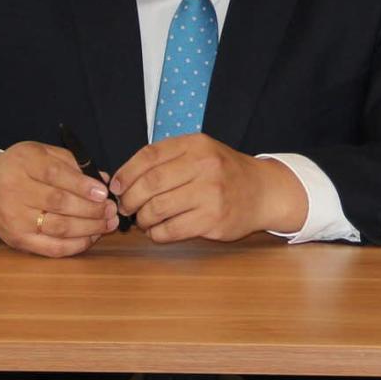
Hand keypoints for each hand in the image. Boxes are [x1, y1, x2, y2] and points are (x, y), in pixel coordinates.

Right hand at [0, 141, 118, 256]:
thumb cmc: (20, 168)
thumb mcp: (41, 153)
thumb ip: (72, 163)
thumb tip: (103, 179)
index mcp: (23, 164)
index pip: (55, 175)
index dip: (82, 185)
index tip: (103, 192)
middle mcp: (15, 192)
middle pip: (59, 203)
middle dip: (91, 209)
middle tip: (112, 209)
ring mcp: (15, 220)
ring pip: (58, 228)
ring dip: (89, 228)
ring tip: (108, 223)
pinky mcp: (18, 241)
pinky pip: (51, 248)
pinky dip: (75, 245)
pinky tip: (92, 237)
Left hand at [111, 134, 306, 243]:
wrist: (264, 191)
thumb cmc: (225, 173)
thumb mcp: (201, 153)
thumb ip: (167, 160)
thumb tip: (121, 181)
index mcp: (197, 145)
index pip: (149, 155)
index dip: (126, 173)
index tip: (116, 187)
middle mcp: (204, 166)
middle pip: (149, 184)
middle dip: (129, 200)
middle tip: (126, 208)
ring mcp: (211, 193)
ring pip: (157, 209)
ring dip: (142, 219)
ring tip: (144, 220)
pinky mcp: (213, 220)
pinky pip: (171, 230)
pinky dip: (156, 234)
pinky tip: (158, 231)